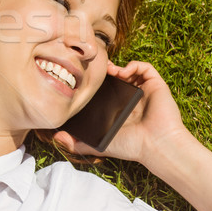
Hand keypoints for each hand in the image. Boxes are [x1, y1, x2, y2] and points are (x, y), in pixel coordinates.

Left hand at [54, 61, 188, 163]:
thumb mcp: (99, 144)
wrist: (155, 144)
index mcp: (120, 108)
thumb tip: (56, 138)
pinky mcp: (155, 85)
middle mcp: (132, 98)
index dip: (96, 82)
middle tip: (94, 69)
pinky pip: (145, 68)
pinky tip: (123, 71)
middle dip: (105, 70)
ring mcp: (144, 91)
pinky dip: (134, 64)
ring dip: (118, 67)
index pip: (107, 90)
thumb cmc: (130, 146)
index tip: (85, 78)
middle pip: (117, 77)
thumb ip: (78, 143)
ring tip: (108, 70)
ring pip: (130, 70)